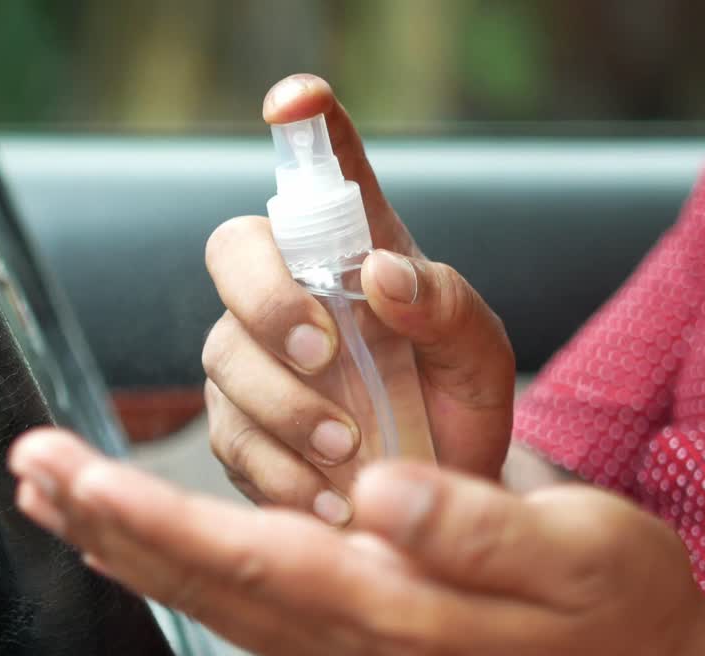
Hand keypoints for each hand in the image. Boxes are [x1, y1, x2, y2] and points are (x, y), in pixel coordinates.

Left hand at [8, 429, 704, 655]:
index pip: (249, 562)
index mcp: (403, 614)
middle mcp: (359, 646)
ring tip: (57, 496)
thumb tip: (381, 494)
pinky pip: (244, 610)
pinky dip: (179, 571)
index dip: (151, 518)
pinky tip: (147, 549)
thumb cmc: (622, 610)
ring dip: (125, 547)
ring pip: (212, 601)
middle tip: (29, 466)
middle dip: (105, 524)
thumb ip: (478, 529)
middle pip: (204, 585)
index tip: (73, 473)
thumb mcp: (583, 555)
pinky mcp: (359, 650)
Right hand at [203, 74, 514, 522]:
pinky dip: (278, 470)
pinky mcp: (238, 431)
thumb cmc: (456, 407)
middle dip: (266, 298)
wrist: (437, 506)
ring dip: (284, 405)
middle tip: (322, 350)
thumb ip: (445, 305)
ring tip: (349, 448)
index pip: (323, 170)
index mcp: (354, 252)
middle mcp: (291, 292)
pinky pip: (230, 441)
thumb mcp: (479, 356)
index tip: (297, 100)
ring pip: (225, 357)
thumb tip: (381, 272)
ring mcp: (253, 360)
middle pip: (234, 252)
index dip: (305, 125)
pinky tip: (329, 495)